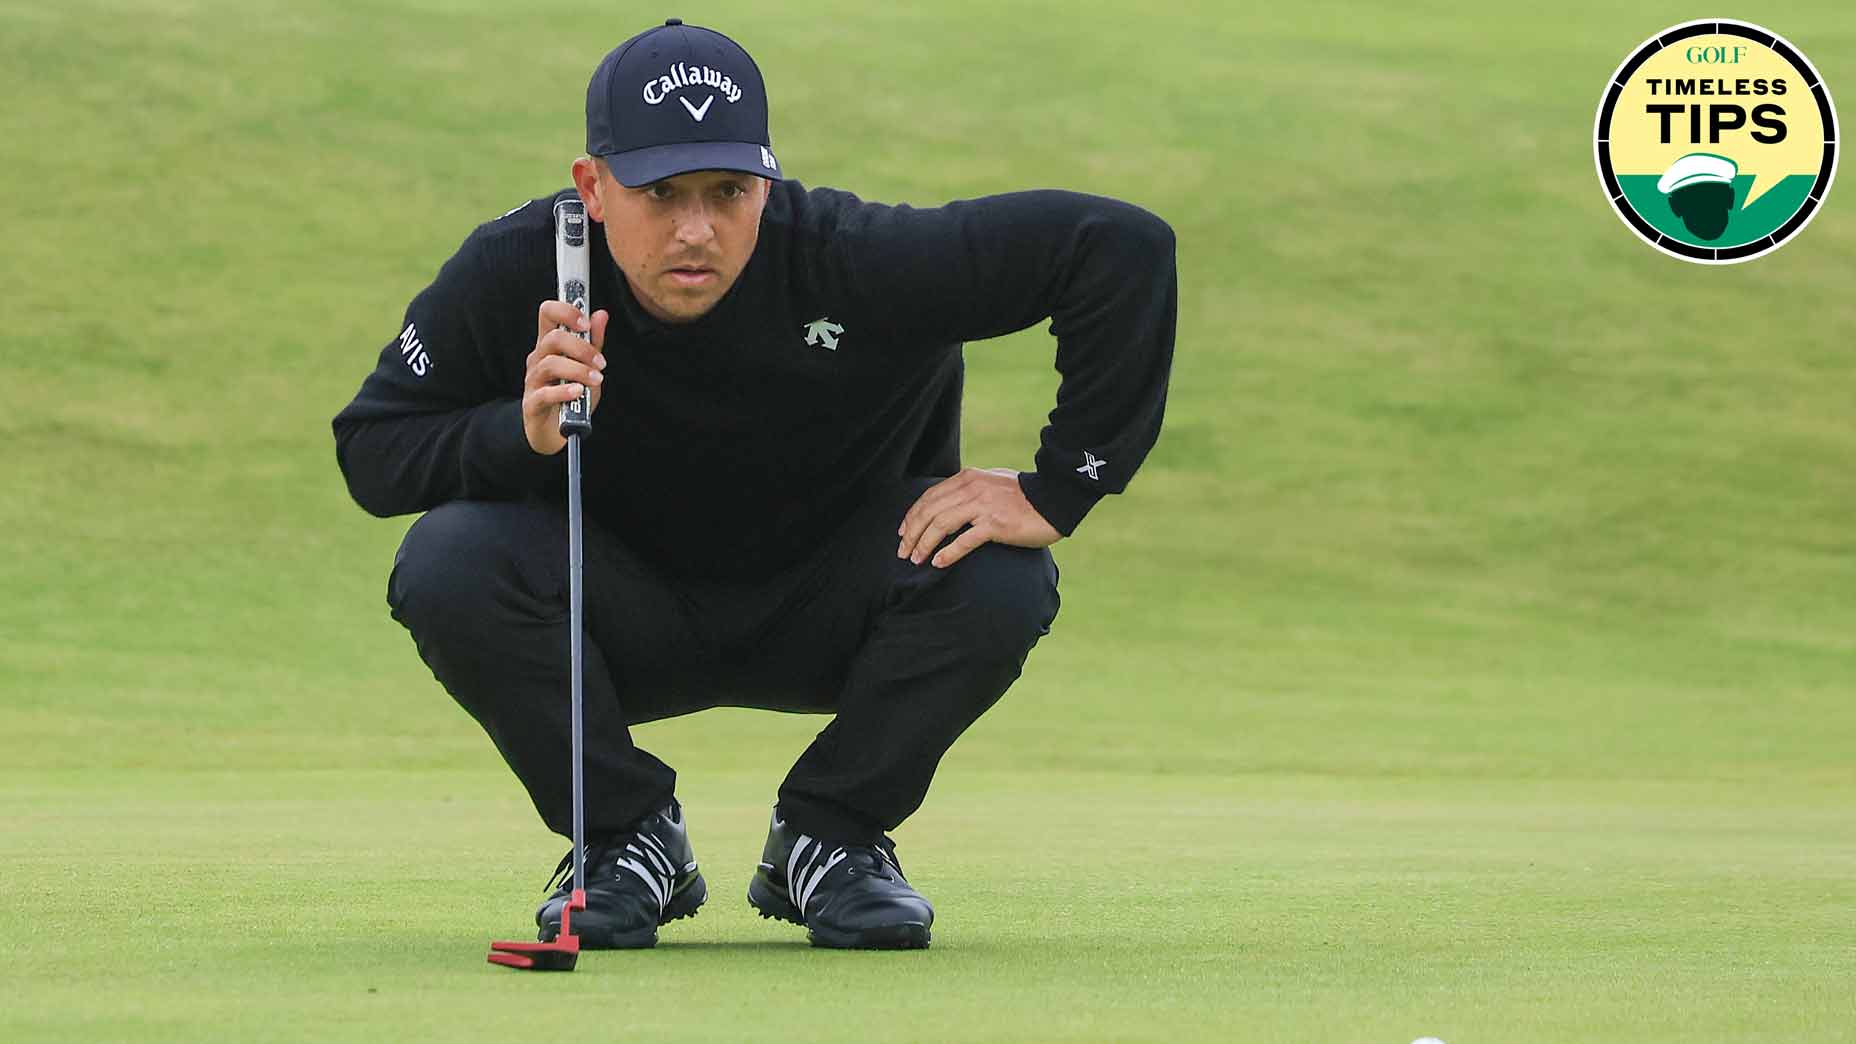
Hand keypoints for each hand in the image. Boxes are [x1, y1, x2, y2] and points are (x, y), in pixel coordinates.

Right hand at [523, 300, 610, 454]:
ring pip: (550, 365)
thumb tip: (601, 314)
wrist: (557, 432)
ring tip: (597, 380)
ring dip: (578, 370)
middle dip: (581, 348)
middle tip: (601, 363)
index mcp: (550, 345)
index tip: (586, 323)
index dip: (566, 311)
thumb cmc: (572, 397)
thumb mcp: (588, 368)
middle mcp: (538, 359)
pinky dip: (564, 391)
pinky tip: (579, 392)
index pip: (548, 313)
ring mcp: (533, 381)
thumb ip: (593, 343)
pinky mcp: (532, 404)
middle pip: (552, 338)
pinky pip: (545, 393)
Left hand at [897, 467, 1061, 568]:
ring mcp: (983, 506)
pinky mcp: (995, 525)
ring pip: (941, 525)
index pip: (929, 497)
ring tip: (916, 559)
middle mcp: (972, 489)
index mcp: (968, 478)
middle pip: (930, 511)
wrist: (1055, 499)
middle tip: (903, 552)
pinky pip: (965, 540)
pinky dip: (948, 552)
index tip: (903, 533)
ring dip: (924, 544)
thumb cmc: (1025, 495)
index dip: (911, 516)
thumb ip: (970, 489)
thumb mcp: (992, 483)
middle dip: (912, 534)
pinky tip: (938, 563)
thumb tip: (949, 503)